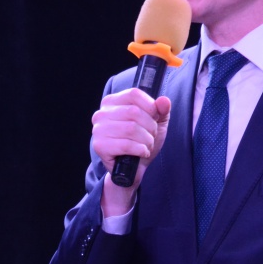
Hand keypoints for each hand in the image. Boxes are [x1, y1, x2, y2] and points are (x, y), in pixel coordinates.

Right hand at [91, 88, 171, 213]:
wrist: (133, 169)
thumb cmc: (141, 142)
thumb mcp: (156, 123)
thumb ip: (161, 110)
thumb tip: (164, 101)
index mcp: (112, 102)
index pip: (134, 94)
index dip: (150, 107)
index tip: (154, 118)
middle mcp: (101, 113)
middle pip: (134, 111)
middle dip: (150, 127)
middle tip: (151, 137)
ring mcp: (98, 130)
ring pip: (131, 128)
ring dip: (146, 140)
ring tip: (146, 146)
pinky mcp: (100, 146)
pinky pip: (126, 145)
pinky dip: (140, 150)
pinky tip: (141, 153)